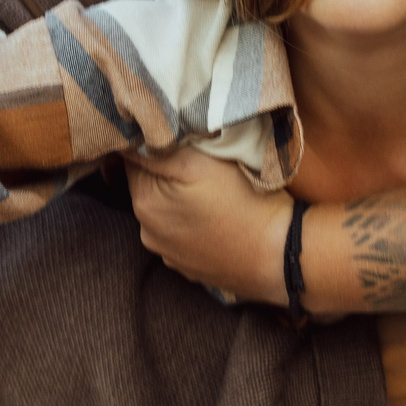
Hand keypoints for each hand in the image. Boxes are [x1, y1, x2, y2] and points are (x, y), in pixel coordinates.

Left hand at [123, 147, 286, 302]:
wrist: (278, 253)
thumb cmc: (240, 201)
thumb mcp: (196, 163)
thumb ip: (155, 149)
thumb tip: (128, 139)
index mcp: (143, 203)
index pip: (133, 159)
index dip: (154, 144)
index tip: (180, 139)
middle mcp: (147, 233)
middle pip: (149, 186)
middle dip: (167, 172)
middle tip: (200, 162)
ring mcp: (169, 254)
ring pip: (167, 210)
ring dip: (180, 198)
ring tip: (212, 192)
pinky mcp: (191, 267)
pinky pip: (183, 234)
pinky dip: (193, 223)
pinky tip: (217, 217)